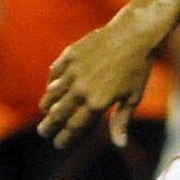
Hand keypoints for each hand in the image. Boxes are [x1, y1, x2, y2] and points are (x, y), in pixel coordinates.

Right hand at [41, 12, 165, 146]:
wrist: (133, 35)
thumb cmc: (137, 69)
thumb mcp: (132, 98)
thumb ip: (121, 121)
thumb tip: (120, 144)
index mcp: (97, 103)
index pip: (75, 127)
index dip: (65, 137)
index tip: (58, 144)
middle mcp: (82, 90)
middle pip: (58, 113)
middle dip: (48, 125)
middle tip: (43, 132)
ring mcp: (73, 72)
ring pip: (52, 94)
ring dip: (46, 105)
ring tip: (45, 112)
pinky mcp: (70, 56)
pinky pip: (55, 73)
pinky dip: (51, 83)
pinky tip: (51, 87)